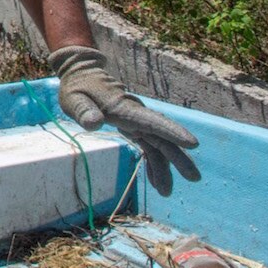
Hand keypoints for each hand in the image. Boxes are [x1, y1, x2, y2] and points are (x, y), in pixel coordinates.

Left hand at [49, 45, 199, 195]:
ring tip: (166, 192)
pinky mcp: (134, 126)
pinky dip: (154, 163)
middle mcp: (137, 114)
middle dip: (178, 157)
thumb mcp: (74, 99)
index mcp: (124, 108)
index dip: (172, 132)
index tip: (193, 143)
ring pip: (158, 145)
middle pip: (162, 137)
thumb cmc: (77, 88)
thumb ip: (84, 111)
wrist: (82, 76)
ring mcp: (137, 121)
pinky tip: (156, 181)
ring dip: (165, 167)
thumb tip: (94, 123)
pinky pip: (149, 146)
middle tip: (194, 177)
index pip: (152, 121)